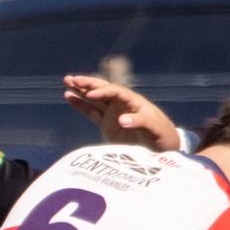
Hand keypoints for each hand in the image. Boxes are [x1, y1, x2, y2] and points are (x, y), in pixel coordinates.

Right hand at [63, 75, 181, 149]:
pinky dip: (80, 105)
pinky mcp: (107, 125)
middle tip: (73, 78)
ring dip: (81, 90)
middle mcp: (122, 104)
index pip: (116, 91)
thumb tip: (121, 120)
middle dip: (88, 84)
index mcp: (134, 101)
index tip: (91, 94)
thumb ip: (140, 122)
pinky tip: (68, 96)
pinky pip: (91, 112)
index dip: (103, 91)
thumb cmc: (162, 137)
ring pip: (94, 99)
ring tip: (67, 81)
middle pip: (103, 89)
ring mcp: (114, 114)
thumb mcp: (155, 129)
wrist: (161, 151)